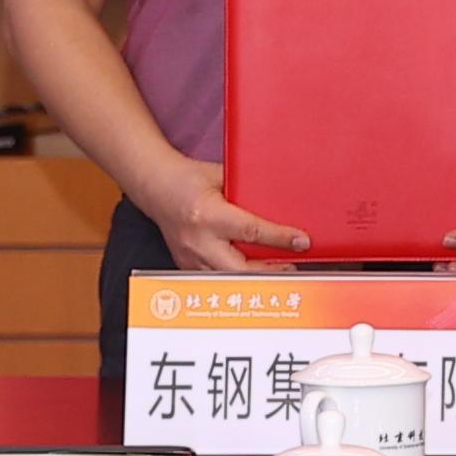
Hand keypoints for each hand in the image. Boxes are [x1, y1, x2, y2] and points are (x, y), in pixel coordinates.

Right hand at [156, 157, 313, 271]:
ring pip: (227, 280)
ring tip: (275, 272)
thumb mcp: (220, 176)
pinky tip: (250, 274)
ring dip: (253, 278)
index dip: (279, 238)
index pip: (250, 231)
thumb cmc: (187, 178)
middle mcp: (198, 240)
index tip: (301, 241)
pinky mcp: (186, 265)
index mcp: (207, 215)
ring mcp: (190, 257)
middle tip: (291, 267)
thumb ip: (245, 189)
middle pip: (239, 268)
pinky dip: (234, 278)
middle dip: (268, 271)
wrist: (155, 186)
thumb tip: (277, 199)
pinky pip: (214, 279)